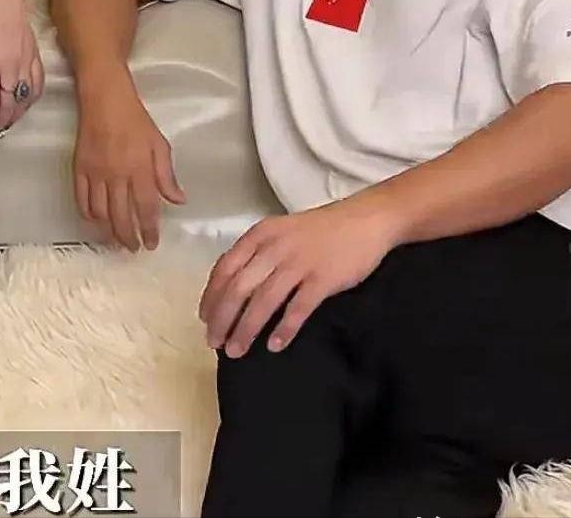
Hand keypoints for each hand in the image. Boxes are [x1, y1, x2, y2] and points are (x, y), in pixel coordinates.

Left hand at [0, 0, 43, 141]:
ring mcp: (25, 62)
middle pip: (9, 104)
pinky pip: (38, 83)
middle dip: (2, 122)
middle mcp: (10, 67)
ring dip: (17, 113)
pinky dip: (33, 97)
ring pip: (25, 96)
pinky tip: (27, 103)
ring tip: (9, 122)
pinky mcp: (35, 55)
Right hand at [74, 75, 184, 250]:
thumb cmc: (136, 120)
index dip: (149, 230)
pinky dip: (88, 215)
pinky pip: (81, 200)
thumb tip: (178, 200)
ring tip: (116, 239)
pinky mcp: (79, 168)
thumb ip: (167, 175)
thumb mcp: (160, 145)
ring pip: (100, 213)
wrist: (105, 99)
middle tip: (134, 248)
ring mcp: (95, 173)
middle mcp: (117, 174)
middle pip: (121, 216)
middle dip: (128, 237)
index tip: (151, 243)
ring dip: (108, 231)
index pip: (146, 208)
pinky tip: (96, 221)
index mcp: (140, 168)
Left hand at [198, 197, 398, 357]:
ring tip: (236, 351)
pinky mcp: (323, 278)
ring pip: (263, 301)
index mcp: (259, 235)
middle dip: (222, 319)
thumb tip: (231, 287)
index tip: (205, 319)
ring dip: (246, 329)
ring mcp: (299, 263)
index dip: (211, 297)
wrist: (366, 220)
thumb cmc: (320, 231)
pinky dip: (284, 329)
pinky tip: (275, 345)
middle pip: (238, 288)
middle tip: (214, 343)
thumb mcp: (280, 232)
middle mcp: (274, 248)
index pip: (224, 268)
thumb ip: (257, 254)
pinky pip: (298, 308)